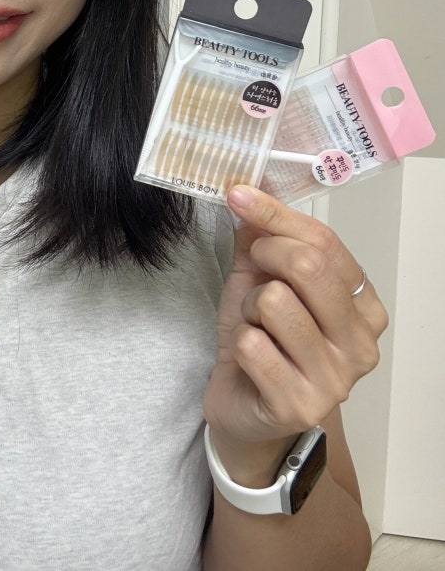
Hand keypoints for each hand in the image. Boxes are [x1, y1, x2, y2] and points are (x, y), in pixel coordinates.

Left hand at [203, 184, 387, 483]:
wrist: (245, 410)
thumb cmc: (261, 342)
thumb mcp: (259, 281)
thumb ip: (260, 238)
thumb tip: (248, 193)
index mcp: (364, 306)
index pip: (325, 242)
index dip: (276, 214)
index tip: (240, 196)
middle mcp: (361, 344)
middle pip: (308, 266)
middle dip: (265, 257)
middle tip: (253, 273)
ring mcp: (336, 379)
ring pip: (275, 302)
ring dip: (249, 308)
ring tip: (255, 327)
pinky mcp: (300, 405)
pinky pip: (253, 344)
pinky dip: (239, 342)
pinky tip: (249, 360)